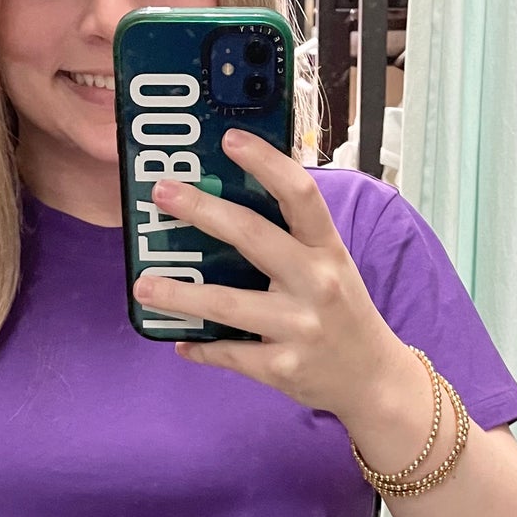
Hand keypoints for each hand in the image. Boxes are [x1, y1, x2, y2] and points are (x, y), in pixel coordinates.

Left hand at [132, 128, 415, 425]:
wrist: (373, 378)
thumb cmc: (343, 313)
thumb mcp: (330, 267)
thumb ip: (291, 239)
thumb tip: (224, 207)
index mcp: (327, 249)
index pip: (300, 194)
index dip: (265, 162)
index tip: (229, 138)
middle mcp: (317, 282)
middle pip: (253, 236)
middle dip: (202, 210)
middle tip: (161, 194)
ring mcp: (300, 327)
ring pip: (227, 304)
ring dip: (178, 294)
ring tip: (143, 284)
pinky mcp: (283, 367)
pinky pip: (229, 353)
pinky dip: (200, 347)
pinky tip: (180, 340)